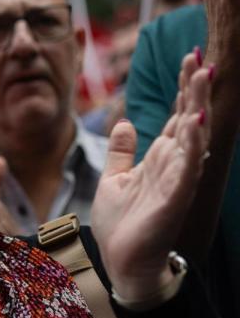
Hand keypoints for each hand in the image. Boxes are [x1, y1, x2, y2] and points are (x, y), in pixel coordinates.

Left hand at [91, 53, 211, 300]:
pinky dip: (191, 144)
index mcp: (160, 158)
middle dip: (194, 87)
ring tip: (203, 76)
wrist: (122, 261)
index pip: (176, 115)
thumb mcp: (114, 179)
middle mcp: (173, 164)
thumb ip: (121, 152)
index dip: (183, 88)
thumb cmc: (122, 223)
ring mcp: (177, 179)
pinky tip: (194, 122)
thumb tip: (124, 123)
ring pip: (193, 136)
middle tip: (200, 56)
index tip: (189, 57)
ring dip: (198, 106)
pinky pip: (186, 167)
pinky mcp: (174, 197)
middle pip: (188, 117)